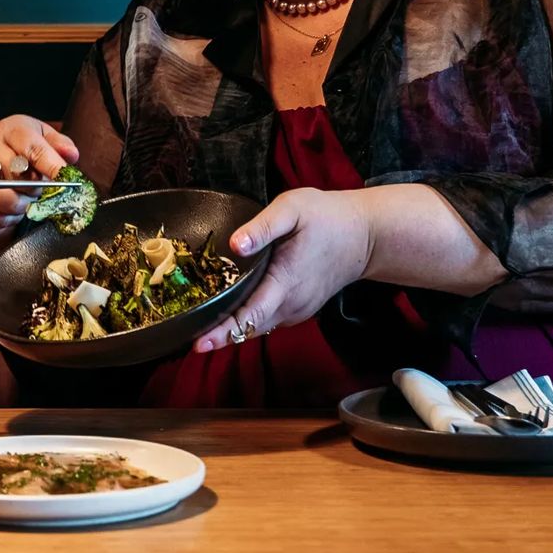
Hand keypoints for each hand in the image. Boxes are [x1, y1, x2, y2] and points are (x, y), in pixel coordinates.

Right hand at [0, 115, 78, 263]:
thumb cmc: (16, 149)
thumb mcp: (39, 137)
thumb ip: (58, 144)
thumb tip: (71, 155)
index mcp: (10, 130)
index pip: (33, 148)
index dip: (52, 165)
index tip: (65, 179)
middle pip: (20, 176)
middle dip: (36, 187)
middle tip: (39, 186)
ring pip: (8, 200)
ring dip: (23, 204)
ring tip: (25, 196)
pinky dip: (8, 216)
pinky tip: (10, 205)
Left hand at [194, 187, 373, 351]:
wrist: (364, 235)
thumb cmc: (326, 217)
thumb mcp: (292, 209)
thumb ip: (262, 227)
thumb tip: (235, 245)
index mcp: (285, 282)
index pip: (249, 317)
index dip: (222, 332)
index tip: (198, 344)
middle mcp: (291, 304)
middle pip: (248, 328)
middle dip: (218, 333)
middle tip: (187, 334)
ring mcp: (297, 309)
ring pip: (258, 326)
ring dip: (232, 328)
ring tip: (201, 324)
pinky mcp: (299, 307)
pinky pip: (268, 318)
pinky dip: (248, 319)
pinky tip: (229, 310)